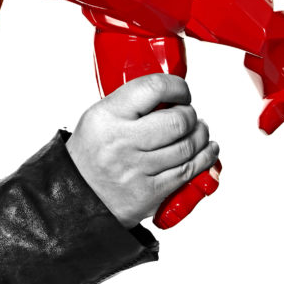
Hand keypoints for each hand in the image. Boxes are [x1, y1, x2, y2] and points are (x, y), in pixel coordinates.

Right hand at [65, 74, 218, 228]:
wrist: (76, 197)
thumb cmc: (91, 154)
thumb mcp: (98, 117)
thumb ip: (130, 104)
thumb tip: (170, 94)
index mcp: (107, 116)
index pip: (153, 88)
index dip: (177, 87)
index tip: (181, 91)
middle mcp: (122, 141)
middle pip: (178, 120)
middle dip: (191, 115)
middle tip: (189, 115)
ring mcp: (136, 169)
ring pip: (188, 147)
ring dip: (201, 136)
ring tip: (199, 131)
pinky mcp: (149, 193)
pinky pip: (188, 171)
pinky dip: (205, 158)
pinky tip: (207, 150)